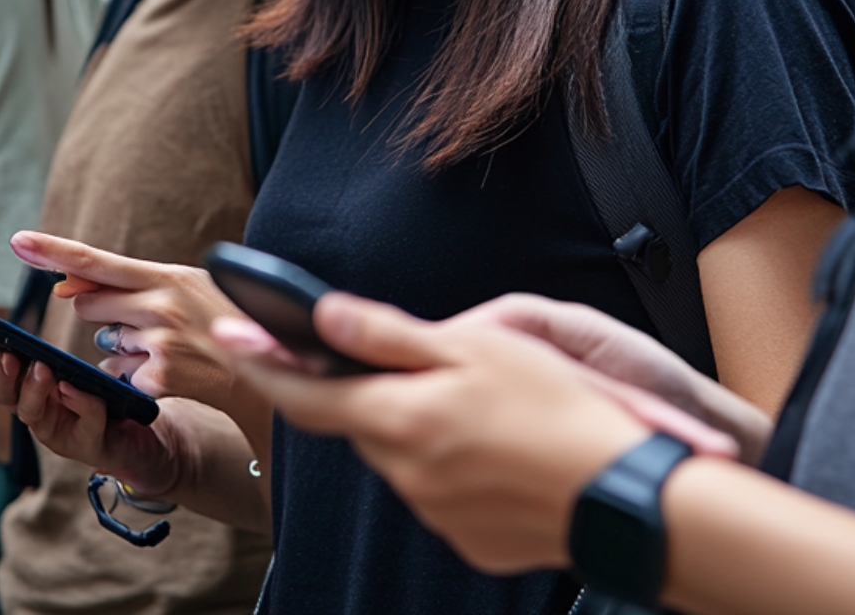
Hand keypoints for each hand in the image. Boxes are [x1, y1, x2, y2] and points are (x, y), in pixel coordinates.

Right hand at [0, 336, 185, 496]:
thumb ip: (60, 335)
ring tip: (38, 368)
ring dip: (31, 390)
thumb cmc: (105, 386)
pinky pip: (82, 424)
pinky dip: (78, 404)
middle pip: (1, 394)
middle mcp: (34, 409)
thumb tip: (57, 287)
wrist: (145, 428)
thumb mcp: (79, 355)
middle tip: (1, 354)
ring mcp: (58, 430)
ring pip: (32, 413)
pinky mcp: (88, 444)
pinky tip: (74, 388)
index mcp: (24, 384)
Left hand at [9, 231, 246, 411]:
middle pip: (91, 303)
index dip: (53, 251)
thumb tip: (67, 287)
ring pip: (107, 344)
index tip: (18, 241)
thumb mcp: (188, 286)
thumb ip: (130, 285)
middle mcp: (161, 307)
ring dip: (127, 348)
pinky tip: (173, 375)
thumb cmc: (226, 321)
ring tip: (174, 350)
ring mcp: (159, 345)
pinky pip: (122, 376)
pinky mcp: (158, 380)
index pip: (98, 260)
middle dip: (103, 311)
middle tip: (147, 321)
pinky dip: (137, 377)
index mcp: (169, 276)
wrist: (270, 373)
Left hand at [214, 293, 737, 573]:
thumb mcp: (474, 348)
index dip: (262, 361)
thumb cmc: (557, 408)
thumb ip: (388, 335)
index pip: (303, 392)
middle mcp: (404, 473)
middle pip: (361, 421)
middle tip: (421, 360)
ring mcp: (435, 512)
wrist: (624, 497)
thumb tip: (321, 317)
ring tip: (488, 403)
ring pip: (404, 455)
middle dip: (370, 389)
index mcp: (398, 419)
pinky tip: (506, 447)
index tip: (229, 333)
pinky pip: (443, 490)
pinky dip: (457, 463)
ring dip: (420, 425)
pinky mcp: (469, 538)